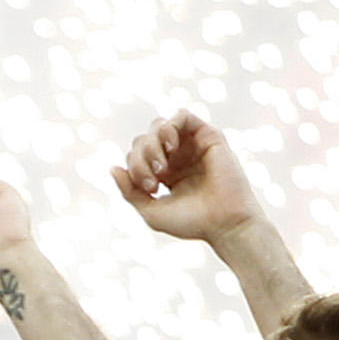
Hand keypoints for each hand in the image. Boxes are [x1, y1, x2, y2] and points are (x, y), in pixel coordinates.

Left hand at [112, 111, 259, 245]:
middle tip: (152, 181)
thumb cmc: (192, 222)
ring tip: (161, 166)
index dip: (134, 168)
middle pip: (144, 139)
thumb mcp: (151, 211)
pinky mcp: (208, 136)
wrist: (226, 224)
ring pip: (159, 126)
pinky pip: (182, 115)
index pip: (136, 156)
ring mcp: (192, 145)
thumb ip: (129, 191)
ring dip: (152, 143)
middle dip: (140, 158)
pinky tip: (169, 146)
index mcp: (164, 173)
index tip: (149, 189)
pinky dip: (170, 126)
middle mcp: (178, 157)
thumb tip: (112, 168)